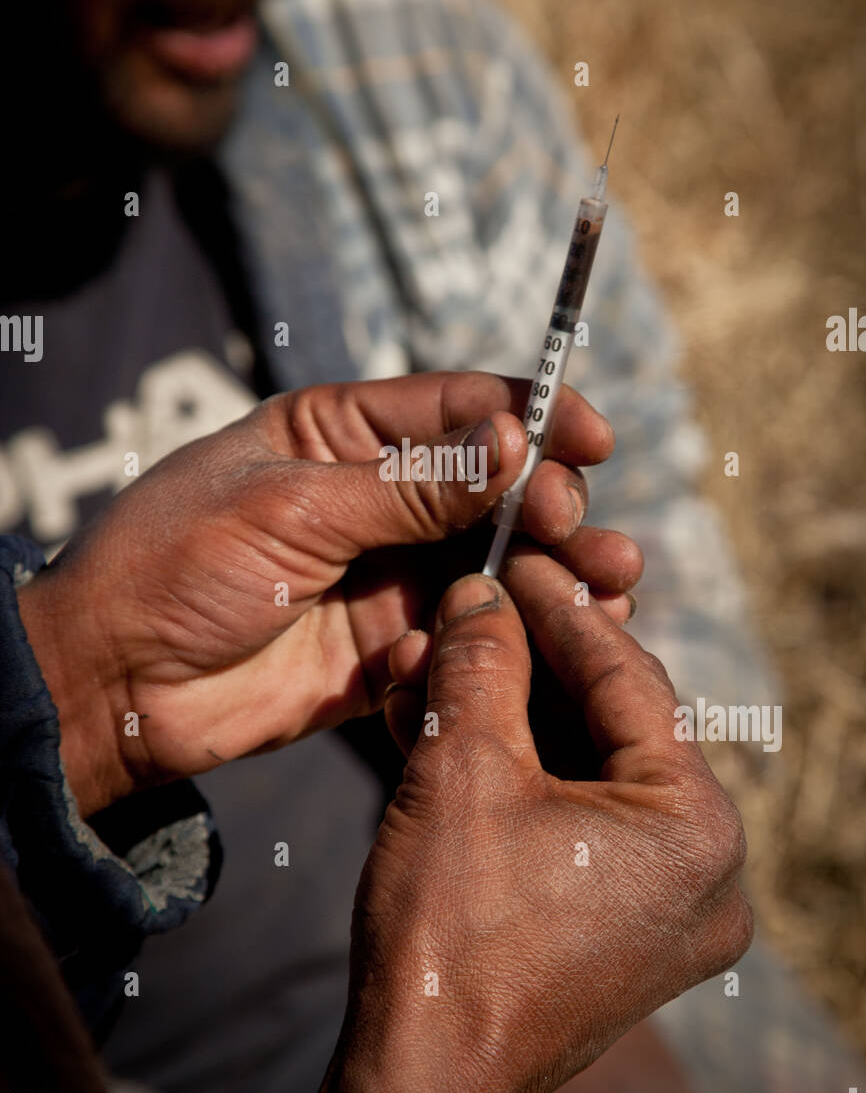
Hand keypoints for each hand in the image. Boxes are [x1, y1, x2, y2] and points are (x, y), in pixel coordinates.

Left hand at [16, 372, 638, 815]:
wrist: (113, 684)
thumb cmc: (175, 565)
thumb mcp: (291, 507)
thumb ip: (409, 487)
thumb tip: (516, 443)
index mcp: (340, 432)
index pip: (457, 407)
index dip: (534, 415)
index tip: (592, 438)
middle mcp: (374, 496)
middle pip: (493, 487)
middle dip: (551, 502)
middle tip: (578, 527)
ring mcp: (384, 572)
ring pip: (492, 562)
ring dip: (551, 571)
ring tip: (610, 584)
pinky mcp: (388, 643)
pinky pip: (464, 634)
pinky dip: (503, 638)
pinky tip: (538, 648)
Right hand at [312, 553, 751, 1092]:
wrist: (418, 1078)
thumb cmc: (447, 936)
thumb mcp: (461, 769)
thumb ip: (482, 664)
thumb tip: (484, 595)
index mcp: (696, 827)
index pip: (628, 678)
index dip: (560, 609)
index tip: (517, 561)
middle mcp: (705, 870)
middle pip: (612, 722)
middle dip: (532, 663)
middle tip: (484, 605)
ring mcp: (667, 907)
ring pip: (588, 769)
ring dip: (513, 716)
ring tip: (452, 663)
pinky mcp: (622, 928)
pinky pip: (577, 820)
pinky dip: (520, 775)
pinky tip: (457, 728)